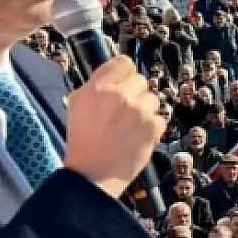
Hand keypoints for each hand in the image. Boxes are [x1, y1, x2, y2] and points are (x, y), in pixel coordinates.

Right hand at [64, 55, 165, 197]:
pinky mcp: (153, 126)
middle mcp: (118, 95)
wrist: (93, 174)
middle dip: (135, 95)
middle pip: (141, 80)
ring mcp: (138, 110)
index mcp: (96, 88)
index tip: (124, 84)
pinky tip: (137, 138)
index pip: (123, 63)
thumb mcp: (78, 105)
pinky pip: (160, 118)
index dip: (126, 74)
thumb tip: (119, 76)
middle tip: (124, 113)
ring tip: (130, 128)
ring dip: (145, 111)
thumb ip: (98, 86)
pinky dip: (152, 128)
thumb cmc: (84, 141)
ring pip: (153, 99)